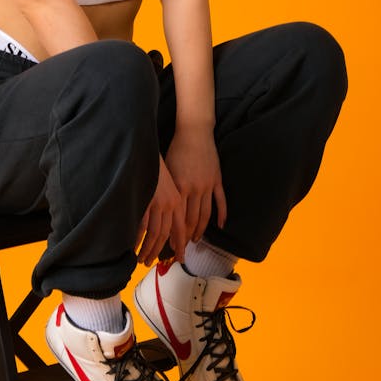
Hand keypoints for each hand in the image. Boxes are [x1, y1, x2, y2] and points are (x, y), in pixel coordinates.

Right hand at [136, 157, 186, 265]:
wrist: (148, 148)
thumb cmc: (157, 166)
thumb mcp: (169, 184)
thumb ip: (169, 203)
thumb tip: (166, 222)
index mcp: (177, 200)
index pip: (181, 228)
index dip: (180, 244)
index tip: (180, 257)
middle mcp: (169, 203)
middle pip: (166, 234)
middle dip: (158, 251)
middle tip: (151, 261)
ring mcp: (156, 202)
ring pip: (154, 233)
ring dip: (148, 249)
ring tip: (142, 259)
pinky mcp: (144, 199)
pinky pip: (141, 225)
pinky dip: (137, 238)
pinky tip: (132, 245)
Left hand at [165, 132, 226, 246]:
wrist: (194, 132)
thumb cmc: (176, 149)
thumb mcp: (167, 170)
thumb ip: (166, 190)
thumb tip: (158, 209)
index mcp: (180, 187)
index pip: (178, 217)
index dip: (175, 234)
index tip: (171, 246)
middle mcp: (194, 189)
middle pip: (192, 220)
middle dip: (186, 237)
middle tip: (183, 249)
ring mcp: (208, 185)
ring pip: (205, 214)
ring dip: (201, 230)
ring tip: (196, 239)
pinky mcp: (217, 180)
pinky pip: (221, 201)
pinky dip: (222, 215)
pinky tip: (220, 226)